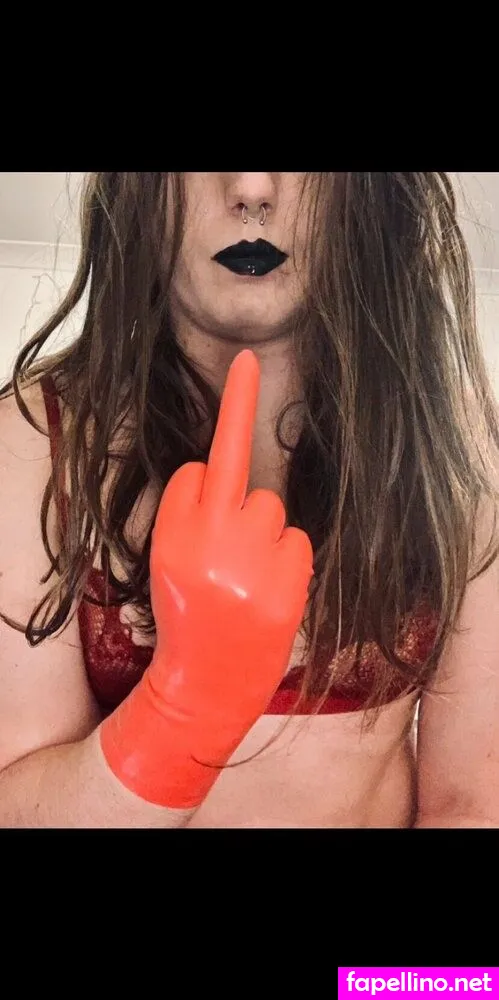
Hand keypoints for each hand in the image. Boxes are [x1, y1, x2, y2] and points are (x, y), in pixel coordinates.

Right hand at [101, 349, 312, 807]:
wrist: (206, 682)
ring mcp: (255, 560)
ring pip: (272, 509)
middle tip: (225, 558)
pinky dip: (285, 559)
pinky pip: (295, 540)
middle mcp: (214, 539)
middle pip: (241, 482)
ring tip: (245, 580)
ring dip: (262, 535)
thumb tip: (214, 471)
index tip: (248, 360)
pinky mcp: (289, 580)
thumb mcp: (165, 559)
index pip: (204, 460)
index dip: (233, 404)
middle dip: (237, 509)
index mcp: (176, 532)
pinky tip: (266, 591)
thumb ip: (186, 510)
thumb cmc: (186, 614)